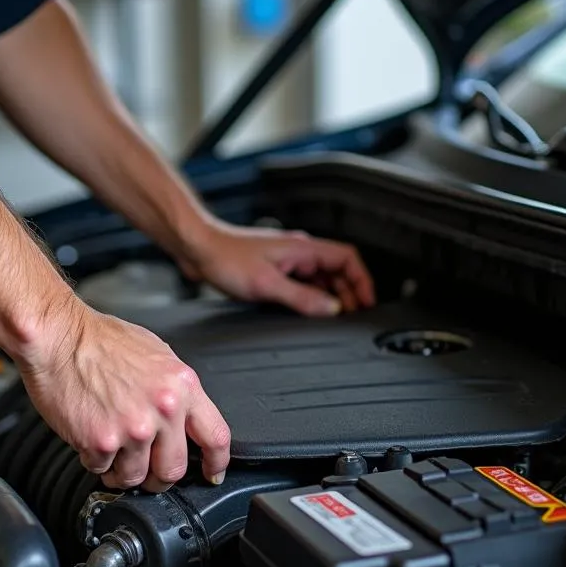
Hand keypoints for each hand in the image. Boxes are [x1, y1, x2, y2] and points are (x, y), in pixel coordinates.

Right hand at [17, 295, 230, 491]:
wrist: (58, 337)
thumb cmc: (100, 341)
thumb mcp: (156, 355)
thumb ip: (176, 390)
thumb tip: (184, 419)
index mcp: (181, 385)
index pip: (215, 436)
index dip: (216, 463)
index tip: (212, 474)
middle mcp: (163, 408)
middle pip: (174, 469)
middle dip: (160, 477)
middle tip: (147, 470)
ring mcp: (133, 428)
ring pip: (136, 477)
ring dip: (123, 470)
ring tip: (111, 446)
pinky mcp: (101, 442)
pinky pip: (103, 469)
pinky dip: (95, 459)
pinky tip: (89, 435)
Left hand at [181, 222, 374, 316]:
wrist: (197, 248)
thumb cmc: (225, 257)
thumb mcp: (268, 284)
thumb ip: (302, 298)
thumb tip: (332, 309)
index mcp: (304, 248)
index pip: (348, 258)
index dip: (363, 281)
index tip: (367, 302)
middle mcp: (299, 251)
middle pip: (337, 270)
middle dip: (348, 293)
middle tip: (350, 317)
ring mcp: (286, 260)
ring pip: (319, 278)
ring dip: (328, 296)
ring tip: (330, 318)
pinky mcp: (273, 269)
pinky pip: (301, 283)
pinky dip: (310, 297)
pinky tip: (304, 311)